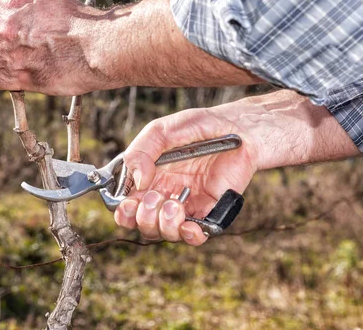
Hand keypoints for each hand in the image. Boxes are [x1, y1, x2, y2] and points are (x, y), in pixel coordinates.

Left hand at [0, 0, 120, 94]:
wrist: (96, 46)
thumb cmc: (79, 21)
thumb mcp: (47, 0)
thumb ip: (22, 5)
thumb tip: (7, 7)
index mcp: (9, 5)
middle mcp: (2, 30)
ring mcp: (8, 56)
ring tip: (6, 60)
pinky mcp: (19, 79)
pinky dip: (1, 78)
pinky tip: (14, 74)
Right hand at [113, 90, 360, 245]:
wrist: (239, 130)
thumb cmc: (200, 126)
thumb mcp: (164, 130)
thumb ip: (142, 151)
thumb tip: (136, 181)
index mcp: (148, 177)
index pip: (126, 205)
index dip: (123, 212)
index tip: (128, 204)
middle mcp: (164, 194)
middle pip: (143, 224)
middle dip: (143, 218)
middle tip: (156, 199)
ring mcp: (186, 205)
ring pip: (165, 233)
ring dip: (164, 225)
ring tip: (174, 205)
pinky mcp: (208, 211)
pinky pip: (195, 235)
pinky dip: (189, 236)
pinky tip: (189, 226)